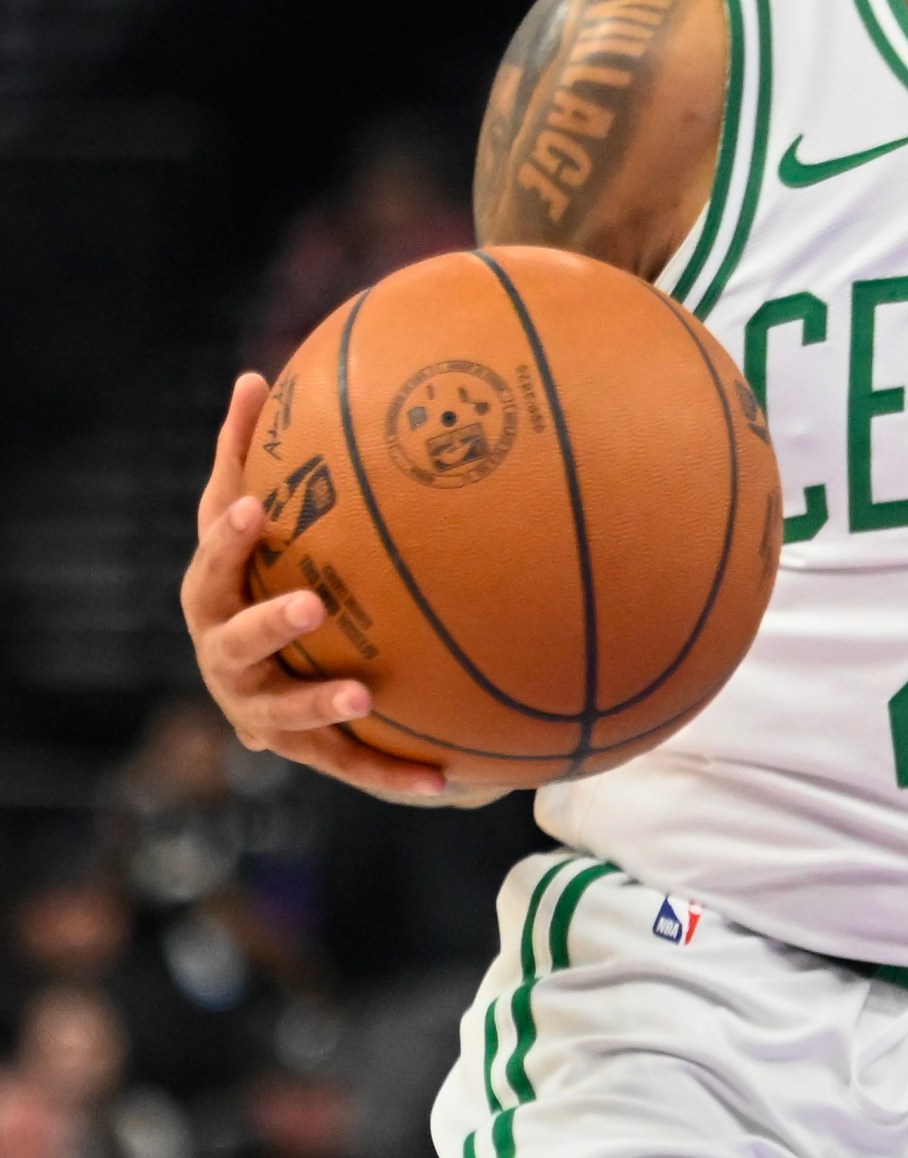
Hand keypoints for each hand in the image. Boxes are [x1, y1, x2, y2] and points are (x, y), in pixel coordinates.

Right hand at [180, 375, 453, 804]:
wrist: (248, 677)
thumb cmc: (250, 573)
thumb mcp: (241, 516)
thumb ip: (243, 454)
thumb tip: (251, 373)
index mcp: (211, 598)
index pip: (212, 563)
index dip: (227, 538)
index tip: (256, 507)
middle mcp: (224, 661)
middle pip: (235, 645)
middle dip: (269, 625)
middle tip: (311, 605)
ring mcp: (258, 713)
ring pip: (283, 717)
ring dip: (319, 707)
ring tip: (360, 694)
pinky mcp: (302, 752)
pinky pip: (348, 767)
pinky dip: (391, 775)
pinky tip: (446, 783)